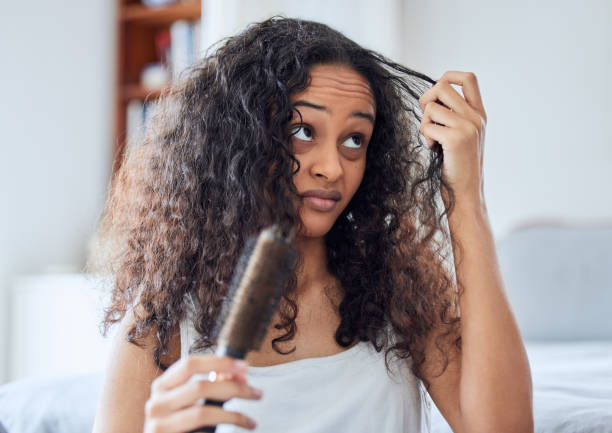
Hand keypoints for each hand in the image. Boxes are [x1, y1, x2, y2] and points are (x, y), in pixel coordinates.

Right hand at [144, 355, 261, 431]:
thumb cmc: (178, 424)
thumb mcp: (190, 401)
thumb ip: (211, 385)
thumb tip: (239, 374)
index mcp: (162, 386)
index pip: (190, 364)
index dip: (219, 362)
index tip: (244, 366)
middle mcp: (156, 403)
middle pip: (200, 387)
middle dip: (234, 388)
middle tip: (255, 393)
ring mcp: (159, 425)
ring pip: (203, 413)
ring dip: (234, 415)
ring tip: (250, 420)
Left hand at [418, 71, 487, 209]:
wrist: (466, 192)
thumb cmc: (457, 165)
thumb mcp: (460, 134)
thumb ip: (452, 114)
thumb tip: (430, 95)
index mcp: (479, 113)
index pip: (468, 78)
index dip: (448, 77)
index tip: (437, 92)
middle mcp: (476, 117)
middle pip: (442, 86)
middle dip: (426, 100)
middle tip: (429, 120)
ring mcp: (467, 126)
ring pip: (431, 107)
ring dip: (424, 123)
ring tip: (433, 139)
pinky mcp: (456, 139)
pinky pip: (427, 126)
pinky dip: (425, 137)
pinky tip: (434, 149)